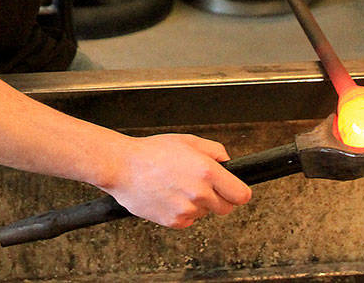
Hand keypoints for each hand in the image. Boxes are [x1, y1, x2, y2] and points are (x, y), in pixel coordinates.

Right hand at [104, 134, 251, 227]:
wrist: (122, 167)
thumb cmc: (151, 152)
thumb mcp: (187, 140)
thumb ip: (214, 150)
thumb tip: (227, 161)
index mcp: (207, 172)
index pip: (241, 195)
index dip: (238, 192)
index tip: (234, 190)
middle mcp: (199, 194)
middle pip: (226, 208)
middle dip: (219, 198)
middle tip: (202, 186)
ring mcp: (187, 210)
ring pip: (205, 213)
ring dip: (198, 204)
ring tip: (178, 186)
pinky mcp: (174, 222)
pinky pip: (188, 221)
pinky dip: (183, 212)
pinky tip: (170, 196)